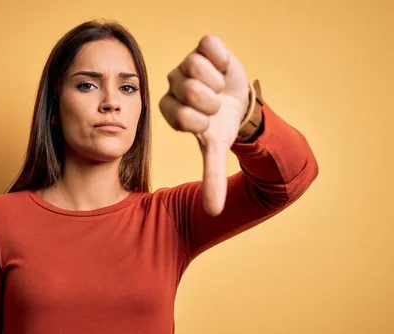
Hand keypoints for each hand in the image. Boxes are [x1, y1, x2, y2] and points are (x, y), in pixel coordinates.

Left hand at [159, 35, 249, 215]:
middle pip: (188, 90)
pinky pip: (210, 46)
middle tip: (214, 104)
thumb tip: (213, 212)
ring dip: (217, 82)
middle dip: (211, 102)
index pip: (179, 115)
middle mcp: (173, 85)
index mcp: (170, 110)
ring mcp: (186, 64)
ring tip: (218, 87)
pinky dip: (222, 60)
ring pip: (196, 68)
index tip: (207, 122)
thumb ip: (212, 177)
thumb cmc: (220, 125)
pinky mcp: (203, 46)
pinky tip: (223, 69)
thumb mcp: (215, 149)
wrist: (239, 102)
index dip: (201, 120)